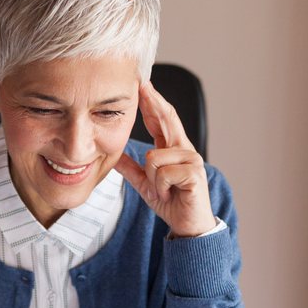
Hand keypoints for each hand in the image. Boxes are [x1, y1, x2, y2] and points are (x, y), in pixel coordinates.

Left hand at [114, 80, 217, 237]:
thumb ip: (131, 167)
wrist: (188, 225)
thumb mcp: (145, 183)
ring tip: (162, 191)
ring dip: (152, 179)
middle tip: (143, 82)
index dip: (151, 101)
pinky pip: (163, 174)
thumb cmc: (171, 202)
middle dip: (154, 101)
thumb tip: (112, 154)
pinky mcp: (195, 174)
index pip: (161, 119)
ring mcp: (192, 160)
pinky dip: (160, 189)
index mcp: (173, 149)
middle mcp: (185, 149)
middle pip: (167, 118)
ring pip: (154, 157)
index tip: (141, 83)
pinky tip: (168, 195)